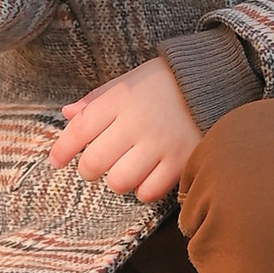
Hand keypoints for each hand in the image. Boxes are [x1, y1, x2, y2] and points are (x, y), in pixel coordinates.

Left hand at [49, 55, 200, 203]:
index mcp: (122, 98)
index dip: (62, 149)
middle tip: (95, 166)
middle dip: (88, 169)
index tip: (56, 161)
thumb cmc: (165, 83)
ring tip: (124, 170)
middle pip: (95, 162)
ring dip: (116, 180)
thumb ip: (97, 99)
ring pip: (119, 181)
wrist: (217, 81)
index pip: (80, 129)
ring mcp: (161, 143)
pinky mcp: (182, 161)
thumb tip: (67, 114)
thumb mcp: (129, 81)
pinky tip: (148, 176)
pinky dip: (143, 189)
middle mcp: (138, 122)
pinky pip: (148, 191)